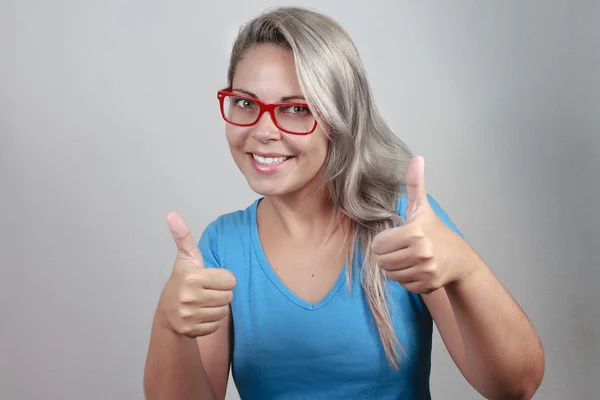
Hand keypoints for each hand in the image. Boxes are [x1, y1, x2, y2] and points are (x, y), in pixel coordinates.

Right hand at [158, 212, 235, 337]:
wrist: (167, 312)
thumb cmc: (183, 280)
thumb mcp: (185, 258)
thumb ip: (183, 236)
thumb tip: (171, 214)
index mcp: (192, 277)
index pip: (230, 279)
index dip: (223, 279)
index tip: (210, 279)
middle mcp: (189, 297)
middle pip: (229, 296)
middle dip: (221, 293)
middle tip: (207, 291)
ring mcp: (189, 315)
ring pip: (224, 311)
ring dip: (217, 307)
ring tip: (203, 302)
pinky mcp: (191, 330)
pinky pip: (216, 325)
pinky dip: (211, 321)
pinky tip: (200, 315)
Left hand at [371, 156, 470, 293]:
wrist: (459, 259)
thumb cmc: (435, 231)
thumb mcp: (422, 207)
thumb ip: (415, 184)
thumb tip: (417, 158)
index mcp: (415, 233)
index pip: (377, 245)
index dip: (383, 242)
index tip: (396, 238)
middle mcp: (421, 253)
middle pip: (382, 261)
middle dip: (387, 256)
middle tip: (401, 249)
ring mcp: (426, 270)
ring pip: (390, 274)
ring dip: (396, 268)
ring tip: (409, 258)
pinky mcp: (428, 285)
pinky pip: (402, 284)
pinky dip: (406, 279)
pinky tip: (417, 269)